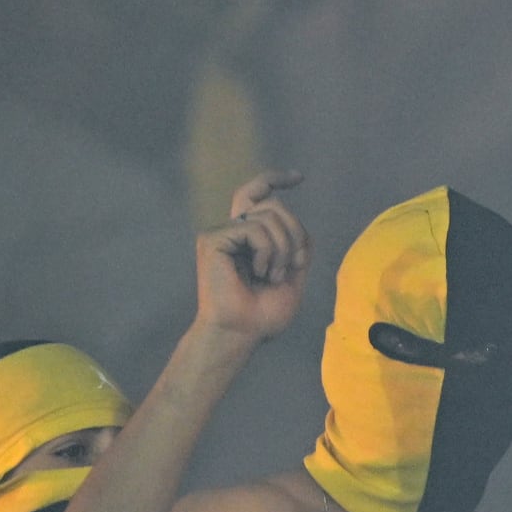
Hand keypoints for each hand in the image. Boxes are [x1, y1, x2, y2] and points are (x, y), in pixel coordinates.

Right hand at [195, 171, 309, 343]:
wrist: (242, 333)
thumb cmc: (264, 314)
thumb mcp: (292, 273)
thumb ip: (297, 243)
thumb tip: (297, 222)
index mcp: (247, 238)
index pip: (257, 194)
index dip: (276, 179)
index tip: (299, 177)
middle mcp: (232, 231)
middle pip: (273, 205)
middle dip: (294, 232)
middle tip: (293, 265)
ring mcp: (220, 233)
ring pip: (269, 215)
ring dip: (283, 247)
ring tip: (273, 276)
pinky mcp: (212, 239)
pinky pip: (254, 229)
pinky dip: (267, 250)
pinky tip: (260, 272)